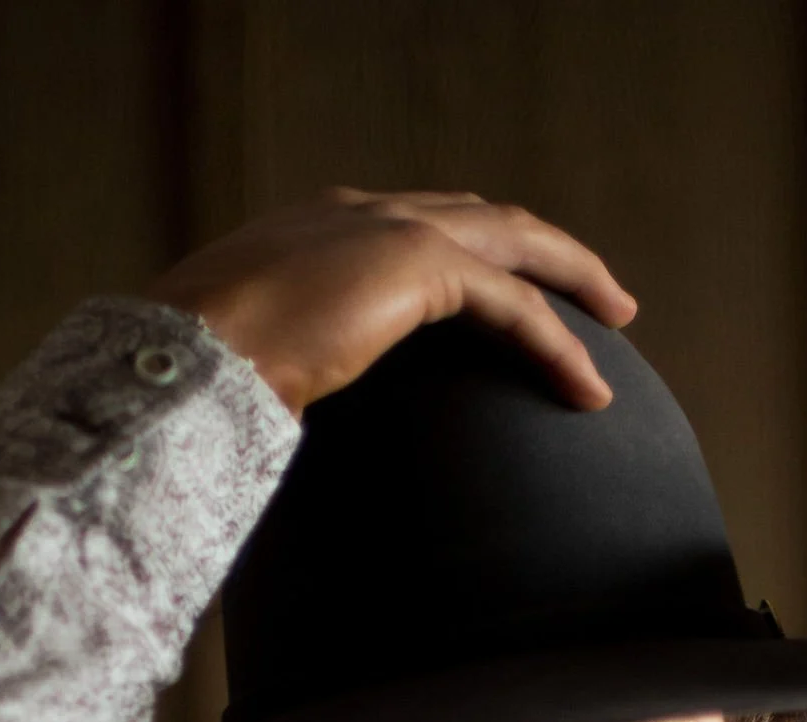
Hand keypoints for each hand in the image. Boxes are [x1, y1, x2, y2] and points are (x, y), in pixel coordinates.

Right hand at [149, 189, 634, 417]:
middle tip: (598, 293)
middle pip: (482, 217)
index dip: (475, 253)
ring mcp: (389, 228)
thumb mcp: (255, 366)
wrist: (186, 355)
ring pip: (515, 244)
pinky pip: (513, 306)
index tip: (508, 293)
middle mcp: (361, 212)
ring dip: (574, 281)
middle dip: (545, 251)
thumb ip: (291, 371)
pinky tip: (589, 388)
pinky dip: (557, 345)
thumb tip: (289, 424)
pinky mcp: (416, 266)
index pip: (418, 225)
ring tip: (619, 324)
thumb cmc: (200, 378)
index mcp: (319, 230)